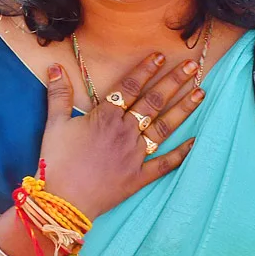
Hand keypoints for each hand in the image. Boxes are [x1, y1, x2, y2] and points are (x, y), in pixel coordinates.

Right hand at [39, 55, 200, 221]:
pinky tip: (195, 141)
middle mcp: (126, 132)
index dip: (146, 70)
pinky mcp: (140, 176)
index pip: (130, 87)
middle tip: (193, 66)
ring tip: (200, 92)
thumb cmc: (55, 160)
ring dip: (184, 109)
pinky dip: (182, 152)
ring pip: (165, 127)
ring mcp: (136, 154)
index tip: (162, 56)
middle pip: (153, 102)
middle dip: (174, 81)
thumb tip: (56, 67)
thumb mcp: (54, 124)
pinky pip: (165, 163)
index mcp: (106, 117)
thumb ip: (58, 94)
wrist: (64, 199)